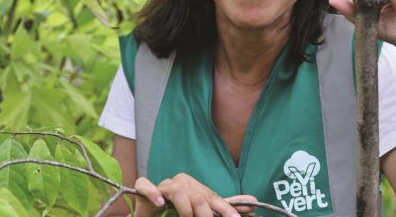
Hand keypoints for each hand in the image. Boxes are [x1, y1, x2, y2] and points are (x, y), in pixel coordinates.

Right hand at [134, 174, 256, 216]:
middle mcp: (178, 182)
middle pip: (196, 194)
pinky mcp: (143, 190)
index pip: (212, 196)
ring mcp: (161, 186)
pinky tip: (159, 202)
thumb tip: (253, 202)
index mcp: (193, 186)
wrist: (150, 214)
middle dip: (204, 212)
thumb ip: (223, 207)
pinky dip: (152, 192)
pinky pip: (146, 185)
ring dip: (184, 207)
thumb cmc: (177, 212)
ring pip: (176, 190)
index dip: (224, 209)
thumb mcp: (202, 211)